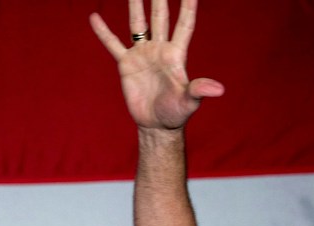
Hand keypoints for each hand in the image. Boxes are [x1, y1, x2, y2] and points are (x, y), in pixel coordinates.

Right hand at [90, 0, 223, 129]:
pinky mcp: (127, 65)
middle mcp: (160, 49)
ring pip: (137, 23)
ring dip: (135, 4)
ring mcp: (142, 54)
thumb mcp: (189, 102)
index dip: (188, 5)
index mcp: (176, 55)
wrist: (157, 125)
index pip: (184, 24)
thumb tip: (218, 89)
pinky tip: (94, 17)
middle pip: (159, 16)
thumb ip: (200, 91)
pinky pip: (113, 44)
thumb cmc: (176, 113)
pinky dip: (103, 32)